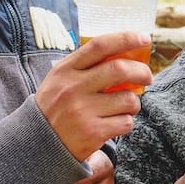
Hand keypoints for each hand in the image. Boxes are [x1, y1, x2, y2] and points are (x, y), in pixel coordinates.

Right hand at [34, 32, 149, 160]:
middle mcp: (73, 88)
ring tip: (124, 107)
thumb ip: (87, 66)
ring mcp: (82, 111)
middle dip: (141, 71)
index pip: (100, 45)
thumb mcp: (61, 79)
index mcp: (66, 69)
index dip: (126, 38)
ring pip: (128, 99)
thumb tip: (126, 55)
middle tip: (147, 77)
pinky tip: (114, 123)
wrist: (37, 144)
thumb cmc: (55, 107)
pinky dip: (126, 122)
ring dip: (133, 103)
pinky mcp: (93, 133)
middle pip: (119, 69)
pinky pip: (125, 122)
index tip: (144, 39)